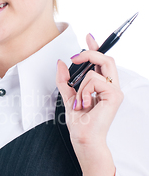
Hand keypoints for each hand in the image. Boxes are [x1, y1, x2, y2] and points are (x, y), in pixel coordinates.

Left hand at [56, 34, 123, 175]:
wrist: (83, 138)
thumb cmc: (79, 123)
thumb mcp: (68, 96)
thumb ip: (65, 80)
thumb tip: (61, 63)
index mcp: (101, 86)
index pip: (102, 62)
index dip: (96, 47)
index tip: (88, 37)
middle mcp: (111, 87)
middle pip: (106, 59)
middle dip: (90, 53)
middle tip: (76, 57)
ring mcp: (114, 91)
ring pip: (96, 70)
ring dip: (81, 85)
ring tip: (80, 101)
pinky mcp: (114, 95)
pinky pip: (94, 80)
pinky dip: (84, 90)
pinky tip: (85, 103)